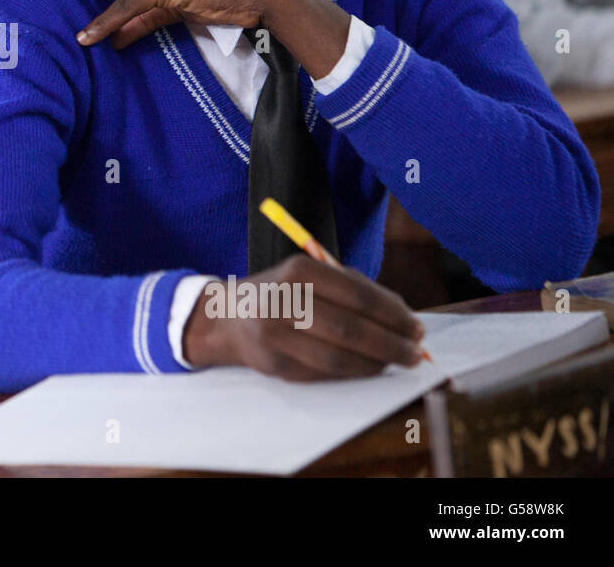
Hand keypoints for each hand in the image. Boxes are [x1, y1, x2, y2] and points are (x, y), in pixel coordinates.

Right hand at [182, 255, 426, 379]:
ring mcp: (274, 335)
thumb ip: (355, 290)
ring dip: (375, 364)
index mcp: (298, 271)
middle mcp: (283, 300)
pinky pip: (322, 375)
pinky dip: (352, 374)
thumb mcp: (311, 274)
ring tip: (395, 362)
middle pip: (350, 330)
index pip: (358, 296)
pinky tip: (368, 368)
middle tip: (415, 352)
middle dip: (391, 344)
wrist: (230, 316)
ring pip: (338, 359)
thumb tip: (403, 319)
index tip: (416, 328)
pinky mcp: (272, 364)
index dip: (393, 316)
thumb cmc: (283, 293)